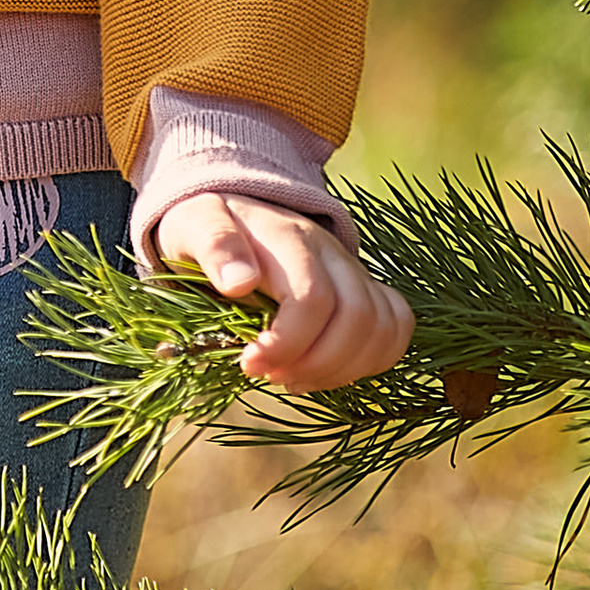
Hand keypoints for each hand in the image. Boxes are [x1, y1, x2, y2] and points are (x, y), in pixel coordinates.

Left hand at [153, 192, 415, 392]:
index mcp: (290, 239)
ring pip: (383, 327)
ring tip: (294, 378)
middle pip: (358, 317)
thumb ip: (215, 245)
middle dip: (317, 363)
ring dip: (342, 369)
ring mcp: (354, 272)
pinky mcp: (365, 290)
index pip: (313, 298)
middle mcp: (332, 254)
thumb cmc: (209, 226)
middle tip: (272, 376)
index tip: (249, 364)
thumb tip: (240, 282)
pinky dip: (370, 360)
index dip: (287, 344)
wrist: (236, 211)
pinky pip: (396, 326)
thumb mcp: (194, 224)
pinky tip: (325, 371)